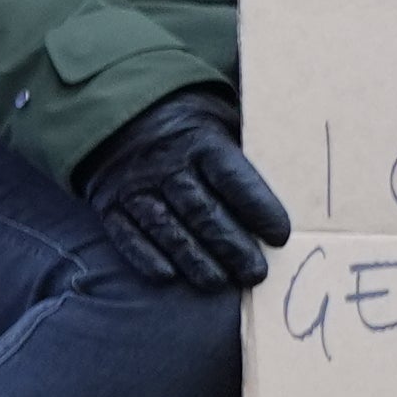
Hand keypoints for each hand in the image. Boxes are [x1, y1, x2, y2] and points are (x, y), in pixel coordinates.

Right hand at [75, 88, 295, 289]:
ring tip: (218, 282)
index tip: (280, 236)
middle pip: (203, 211)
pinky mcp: (109, 205)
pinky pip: (127, 235)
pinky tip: (167, 275)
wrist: (116, 115)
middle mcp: (166, 164)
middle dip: (231, 246)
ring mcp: (134, 186)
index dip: (259, 209)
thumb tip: (287, 183)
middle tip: (255, 273)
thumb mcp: (218, 120)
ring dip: (194, 259)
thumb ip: (242, 151)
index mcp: (201, 141)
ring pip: (168, 229)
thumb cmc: (185, 126)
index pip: (234, 179)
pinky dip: (146, 257)